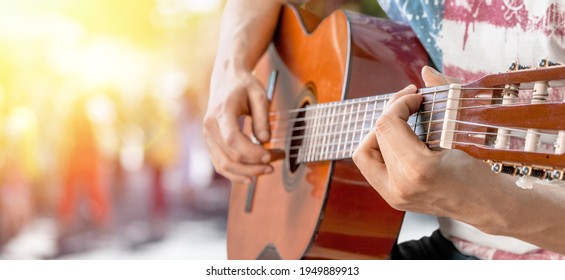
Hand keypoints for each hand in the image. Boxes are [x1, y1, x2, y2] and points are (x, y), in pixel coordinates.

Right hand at [204, 66, 276, 182]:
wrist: (226, 78)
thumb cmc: (243, 85)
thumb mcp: (259, 95)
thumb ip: (262, 118)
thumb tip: (265, 141)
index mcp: (221, 112)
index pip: (233, 139)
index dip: (252, 152)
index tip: (270, 154)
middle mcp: (210, 127)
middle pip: (230, 157)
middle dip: (255, 165)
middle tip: (276, 160)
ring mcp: (208, 137)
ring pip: (224, 165)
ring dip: (247, 173)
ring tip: (268, 169)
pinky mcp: (211, 143)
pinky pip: (220, 165)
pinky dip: (235, 175)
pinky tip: (251, 177)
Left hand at [352, 66, 509, 220]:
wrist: (489, 207)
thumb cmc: (482, 171)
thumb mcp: (465, 130)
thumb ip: (446, 95)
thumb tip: (426, 71)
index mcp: (417, 169)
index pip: (387, 125)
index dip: (399, 103)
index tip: (417, 97)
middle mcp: (399, 186)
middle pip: (374, 135)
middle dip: (389, 113)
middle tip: (408, 103)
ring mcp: (393, 195)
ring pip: (365, 152)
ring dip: (380, 132)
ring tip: (402, 122)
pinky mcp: (393, 197)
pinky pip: (372, 165)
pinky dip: (382, 147)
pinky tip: (401, 138)